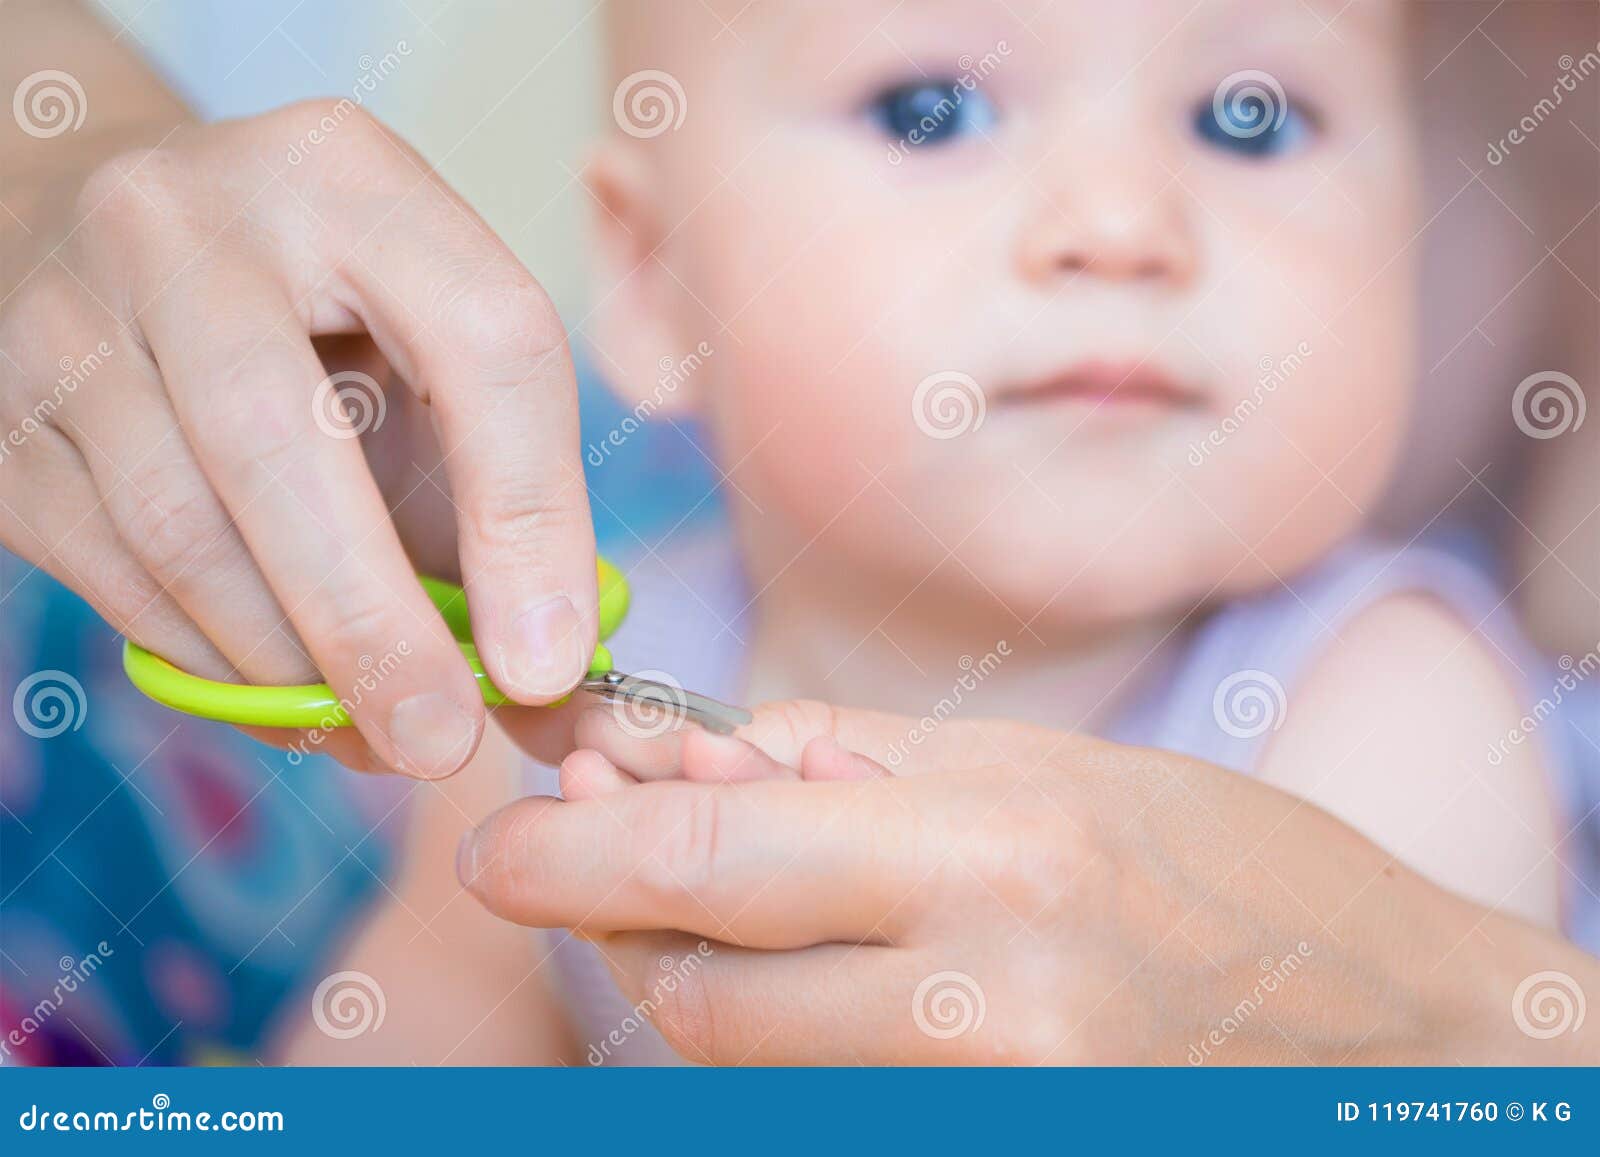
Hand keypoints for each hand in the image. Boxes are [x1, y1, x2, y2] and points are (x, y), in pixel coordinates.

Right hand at [1, 100, 597, 777]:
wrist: (112, 243)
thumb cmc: (320, 318)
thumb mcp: (429, 351)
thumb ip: (503, 494)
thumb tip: (550, 683)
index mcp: (348, 177)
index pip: (485, 339)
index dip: (530, 516)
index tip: (551, 664)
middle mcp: (187, 222)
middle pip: (282, 446)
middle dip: (372, 627)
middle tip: (441, 745)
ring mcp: (68, 314)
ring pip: (182, 530)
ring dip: (289, 666)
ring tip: (374, 731)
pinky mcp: (0, 415)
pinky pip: (112, 573)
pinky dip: (212, 661)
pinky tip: (282, 692)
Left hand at [459, 701, 1597, 1064]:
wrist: (1378, 1029)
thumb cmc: (1227, 864)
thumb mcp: (1046, 764)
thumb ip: (853, 762)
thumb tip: (692, 762)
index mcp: (996, 858)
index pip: (715, 865)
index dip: (574, 857)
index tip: (498, 843)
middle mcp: (982, 1009)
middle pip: (699, 992)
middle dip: (619, 923)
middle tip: (594, 850)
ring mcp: (988, 1111)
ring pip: (746, 1060)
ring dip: (693, 977)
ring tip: (714, 892)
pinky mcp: (990, 1149)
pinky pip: (821, 1097)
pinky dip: (780, 1033)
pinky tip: (803, 961)